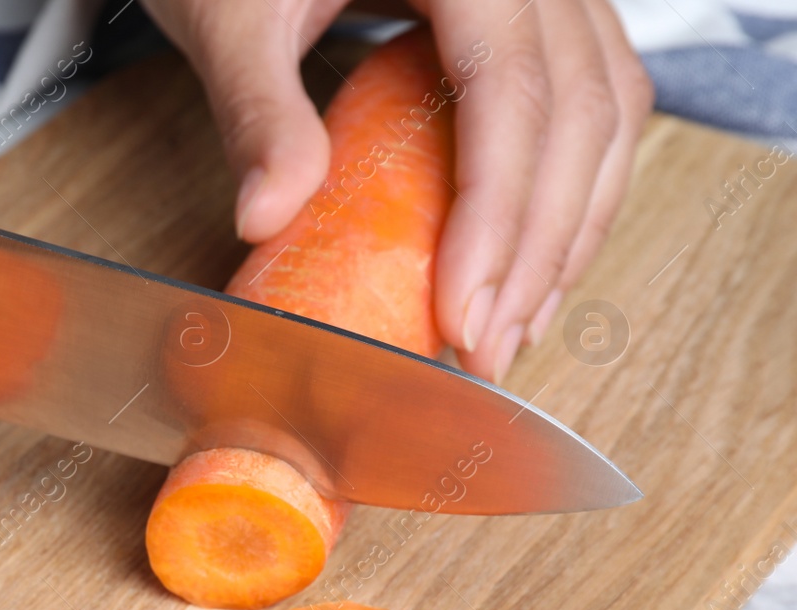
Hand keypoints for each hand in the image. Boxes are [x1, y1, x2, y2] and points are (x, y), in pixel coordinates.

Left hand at [139, 0, 652, 381]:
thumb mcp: (233, 18)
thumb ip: (257, 111)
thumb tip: (266, 219)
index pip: (512, 91)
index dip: (498, 213)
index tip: (464, 313)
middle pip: (577, 112)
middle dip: (539, 245)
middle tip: (488, 346)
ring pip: (606, 109)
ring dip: (571, 226)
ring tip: (516, 323)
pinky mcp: (542, 12)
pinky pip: (595, 97)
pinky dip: (575, 186)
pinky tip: (535, 256)